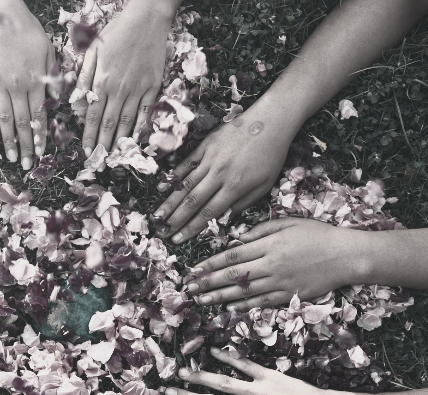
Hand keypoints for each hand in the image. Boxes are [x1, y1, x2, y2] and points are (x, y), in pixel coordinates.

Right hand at [0, 0, 53, 169]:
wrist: (1, 13)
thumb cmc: (28, 30)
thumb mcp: (48, 51)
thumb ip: (52, 77)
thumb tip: (56, 101)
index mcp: (34, 82)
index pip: (39, 116)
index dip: (40, 137)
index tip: (41, 154)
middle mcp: (16, 87)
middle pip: (22, 123)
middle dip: (26, 146)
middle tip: (26, 165)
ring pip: (4, 118)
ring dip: (8, 140)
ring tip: (10, 157)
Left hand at [78, 0, 173, 153]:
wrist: (146, 20)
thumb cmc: (116, 32)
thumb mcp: (93, 50)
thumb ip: (84, 77)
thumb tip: (77, 103)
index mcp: (101, 81)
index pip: (93, 117)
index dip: (90, 137)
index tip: (88, 153)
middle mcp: (119, 89)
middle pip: (109, 124)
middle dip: (104, 146)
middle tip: (100, 164)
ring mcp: (138, 89)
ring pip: (127, 122)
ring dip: (120, 143)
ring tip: (116, 158)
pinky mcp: (153, 87)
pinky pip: (146, 113)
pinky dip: (141, 129)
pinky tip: (136, 141)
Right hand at [154, 100, 294, 242]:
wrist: (271, 120)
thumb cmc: (271, 155)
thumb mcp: (264, 185)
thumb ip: (243, 203)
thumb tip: (223, 219)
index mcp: (234, 186)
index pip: (207, 213)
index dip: (190, 228)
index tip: (177, 240)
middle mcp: (218, 174)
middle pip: (192, 201)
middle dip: (174, 220)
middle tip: (160, 233)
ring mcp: (210, 158)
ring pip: (185, 185)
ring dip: (169, 203)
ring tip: (156, 216)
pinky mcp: (206, 145)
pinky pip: (186, 163)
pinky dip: (173, 176)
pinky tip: (162, 188)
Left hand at [186, 218, 366, 309]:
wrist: (346, 256)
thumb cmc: (317, 235)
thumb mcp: (288, 222)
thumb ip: (261, 230)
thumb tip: (237, 239)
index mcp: (269, 244)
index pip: (231, 256)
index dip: (209, 264)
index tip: (192, 270)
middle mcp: (271, 265)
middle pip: (232, 276)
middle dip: (207, 282)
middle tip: (188, 289)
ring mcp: (279, 282)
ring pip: (243, 292)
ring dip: (218, 297)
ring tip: (200, 300)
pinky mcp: (288, 296)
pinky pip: (261, 302)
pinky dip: (242, 305)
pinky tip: (227, 307)